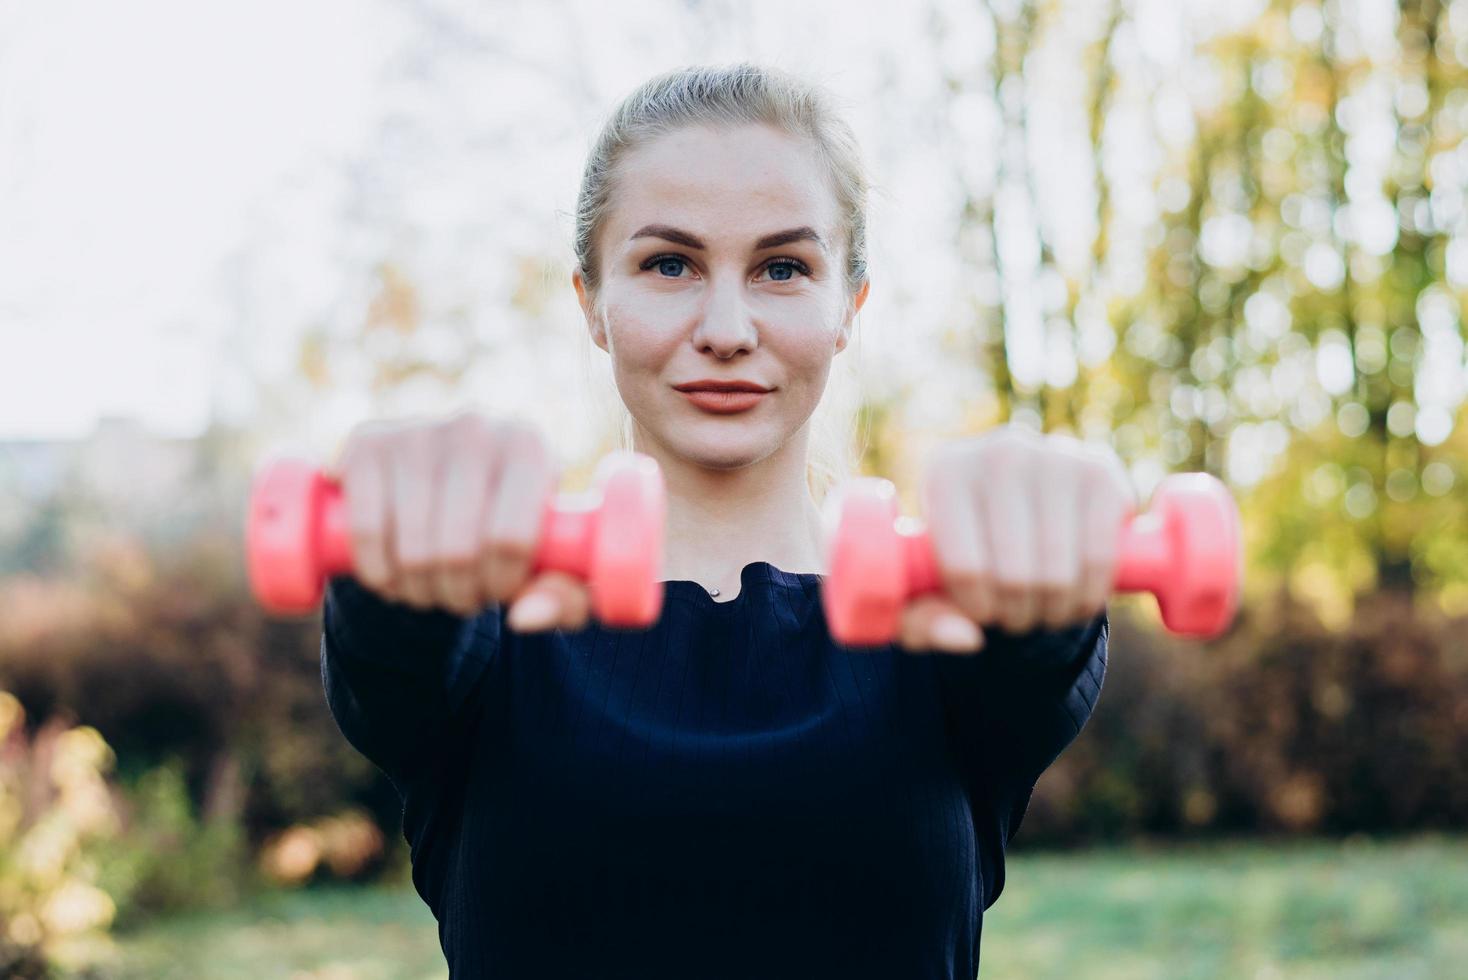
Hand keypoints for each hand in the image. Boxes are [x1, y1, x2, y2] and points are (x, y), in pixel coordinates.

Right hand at [329, 410, 592, 630]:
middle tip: (462, 598)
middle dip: (458, 594)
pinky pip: (366, 531)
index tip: (498, 592)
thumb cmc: (510, 524)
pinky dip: (377, 573)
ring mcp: (416, 431)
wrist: (445, 473)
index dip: (500, 584)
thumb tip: (523, 618)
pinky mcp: (367, 441)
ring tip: (431, 591)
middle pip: (458, 550)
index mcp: (529, 447)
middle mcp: (474, 428)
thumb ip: (562, 597)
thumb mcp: (550, 561)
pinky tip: (392, 578)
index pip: (510, 539)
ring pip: (412, 549)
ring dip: (419, 591)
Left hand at [899, 424, 1136, 653]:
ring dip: (1054, 611)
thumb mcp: (927, 585)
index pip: (965, 567)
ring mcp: (1054, 456)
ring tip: (1044, 612)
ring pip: (1058, 572)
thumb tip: (966, 639)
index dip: (977, 609)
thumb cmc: (964, 548)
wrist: (1024, 500)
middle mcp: (999, 452)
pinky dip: (1090, 595)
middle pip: (1014, 575)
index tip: (981, 615)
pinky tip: (1077, 599)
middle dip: (1017, 615)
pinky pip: (1100, 558)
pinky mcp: (1101, 470)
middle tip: (1015, 619)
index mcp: (945, 471)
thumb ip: (922, 621)